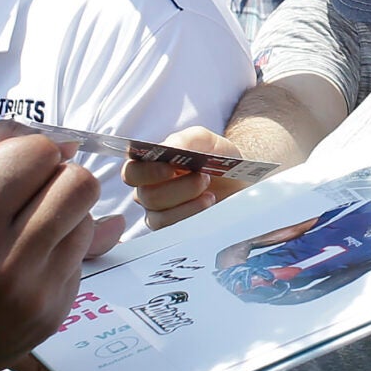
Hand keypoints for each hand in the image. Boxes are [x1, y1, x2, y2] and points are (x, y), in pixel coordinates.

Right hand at [0, 128, 101, 370]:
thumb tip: (68, 144)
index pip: (40, 152)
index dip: (27, 153)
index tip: (10, 168)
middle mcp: (6, 261)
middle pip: (78, 185)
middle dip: (56, 179)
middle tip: (27, 195)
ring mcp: (33, 294)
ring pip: (86, 221)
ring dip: (61, 216)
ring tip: (21, 231)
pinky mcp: (51, 316)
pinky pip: (81, 260)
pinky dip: (57, 253)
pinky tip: (22, 264)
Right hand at [122, 126, 255, 228]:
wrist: (239, 179)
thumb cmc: (216, 158)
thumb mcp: (205, 141)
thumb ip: (186, 139)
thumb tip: (169, 147)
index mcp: (149, 167)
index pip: (132, 173)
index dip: (147, 172)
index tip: (171, 168)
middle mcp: (149, 191)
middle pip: (147, 196)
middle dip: (178, 188)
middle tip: (204, 177)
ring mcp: (159, 213)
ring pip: (159, 216)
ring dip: (188, 203)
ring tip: (210, 193)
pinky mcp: (174, 230)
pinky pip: (174, 230)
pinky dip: (192, 216)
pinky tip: (209, 205)